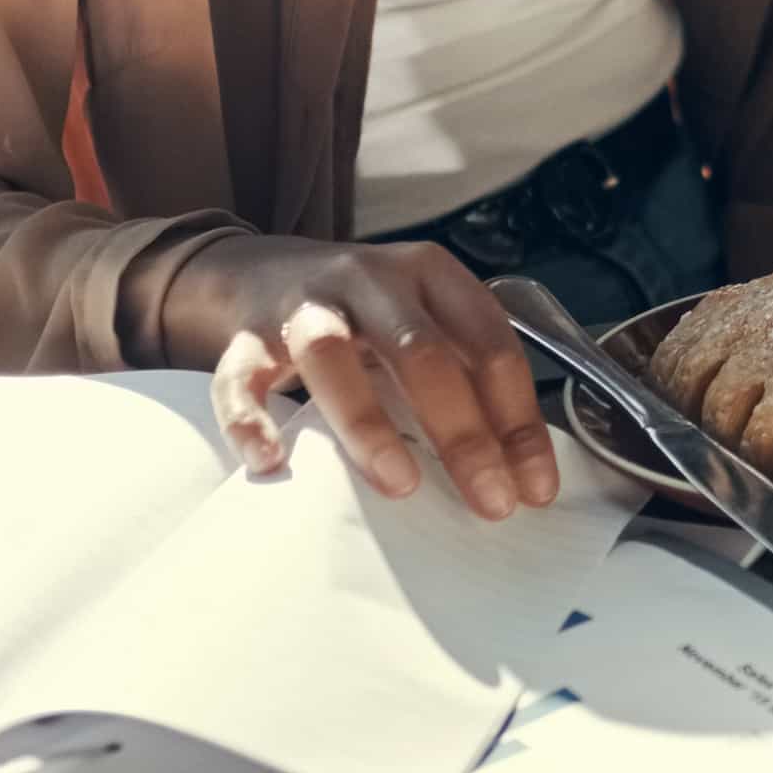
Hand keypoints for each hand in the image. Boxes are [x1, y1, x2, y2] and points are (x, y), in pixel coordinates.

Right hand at [157, 232, 559, 519]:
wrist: (260, 271)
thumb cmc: (364, 316)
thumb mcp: (424, 322)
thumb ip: (465, 377)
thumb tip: (519, 473)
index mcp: (429, 274)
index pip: (489, 342)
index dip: (519, 418)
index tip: (533, 488)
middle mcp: (368, 279)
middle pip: (420, 351)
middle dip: (462, 432)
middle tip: (488, 501)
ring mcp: (303, 305)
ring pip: (330, 354)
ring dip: (368, 422)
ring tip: (399, 484)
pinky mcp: (243, 336)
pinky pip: (239, 377)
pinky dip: (249, 419)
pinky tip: (271, 461)